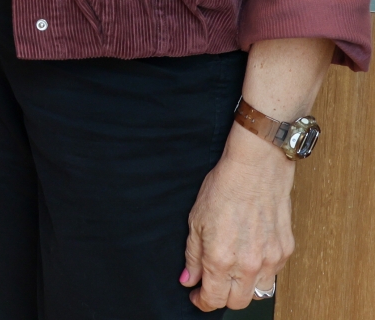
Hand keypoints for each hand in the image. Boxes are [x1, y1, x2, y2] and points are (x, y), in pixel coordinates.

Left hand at [181, 125, 294, 310]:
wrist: (256, 170)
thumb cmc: (223, 189)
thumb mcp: (195, 221)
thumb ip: (192, 256)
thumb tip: (188, 280)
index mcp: (220, 258)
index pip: (213, 298)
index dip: (202, 302)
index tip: (196, 296)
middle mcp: (248, 264)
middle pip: (236, 302)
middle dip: (221, 298)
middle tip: (212, 285)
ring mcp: (270, 260)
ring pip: (258, 293)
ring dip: (243, 289)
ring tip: (231, 273)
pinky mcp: (285, 251)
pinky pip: (273, 275)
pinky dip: (260, 273)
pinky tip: (250, 257)